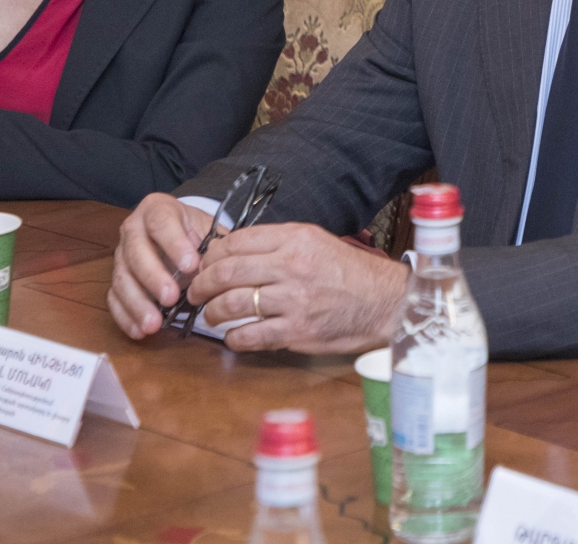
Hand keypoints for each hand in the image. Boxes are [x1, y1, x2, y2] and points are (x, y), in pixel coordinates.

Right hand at [108, 193, 215, 338]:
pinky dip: (125, 316)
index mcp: (157, 209)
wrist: (179, 234)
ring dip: (137, 303)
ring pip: (122, 278)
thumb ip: (213, 245)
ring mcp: (121, 255)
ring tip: (153, 325)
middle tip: (171, 298)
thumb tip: (216, 268)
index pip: (162, 222)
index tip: (191, 266)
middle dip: (153, 277)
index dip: (174, 243)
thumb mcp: (207, 229)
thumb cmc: (195, 232)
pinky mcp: (116, 279)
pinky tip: (139, 331)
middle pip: (136, 252)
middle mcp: (133, 229)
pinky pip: (114, 298)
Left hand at [184, 222, 405, 354]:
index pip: (235, 242)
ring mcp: (293, 300)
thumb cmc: (346, 271)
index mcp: (295, 239)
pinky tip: (233, 336)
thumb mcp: (314, 241)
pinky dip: (233, 338)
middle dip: (202, 285)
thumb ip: (276, 243)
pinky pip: (250, 336)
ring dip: (212, 313)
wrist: (382, 301)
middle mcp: (291, 266)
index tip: (204, 266)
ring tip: (211, 315)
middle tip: (195, 293)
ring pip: (232, 304)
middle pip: (226, 272)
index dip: (211, 256)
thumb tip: (231, 252)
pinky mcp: (297, 331)